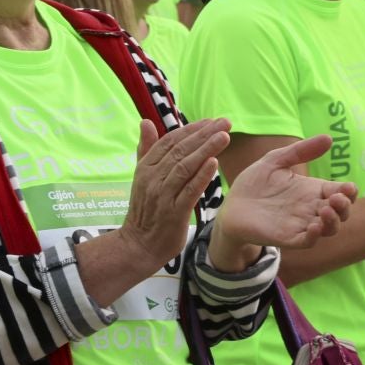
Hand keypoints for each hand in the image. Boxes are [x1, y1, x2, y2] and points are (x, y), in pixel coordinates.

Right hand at [117, 118, 229, 273]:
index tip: (210, 120)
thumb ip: (145, 149)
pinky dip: (201, 176)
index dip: (190, 129)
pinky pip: (189, 190)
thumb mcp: (141, 176)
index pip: (169, 141)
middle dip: (204, 134)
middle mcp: (152, 178)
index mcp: (145, 167)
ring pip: (185, 167)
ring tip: (224, 136)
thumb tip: (146, 122)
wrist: (140, 244)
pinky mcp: (174, 211)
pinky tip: (214, 163)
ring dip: (206, 150)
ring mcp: (162, 194)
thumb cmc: (146, 210)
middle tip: (224, 122)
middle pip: (180, 150)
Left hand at [212, 134, 353, 268]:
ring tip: (326, 210)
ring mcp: (301, 224)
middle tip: (338, 198)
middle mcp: (312, 209)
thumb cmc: (254, 183)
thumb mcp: (275, 161)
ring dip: (333, 222)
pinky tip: (313, 226)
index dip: (349, 191)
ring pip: (328, 229)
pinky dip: (314, 236)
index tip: (349, 187)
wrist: (230, 205)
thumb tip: (329, 138)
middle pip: (340, 212)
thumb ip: (300, 151)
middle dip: (344, 206)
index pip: (340, 192)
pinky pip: (307, 241)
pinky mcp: (287, 237)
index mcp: (313, 190)